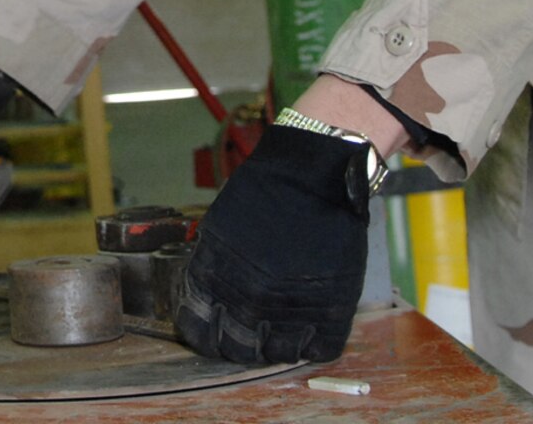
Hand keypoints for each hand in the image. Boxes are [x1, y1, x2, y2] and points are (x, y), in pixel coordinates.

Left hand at [175, 123, 369, 363]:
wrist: (312, 174)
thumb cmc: (263, 193)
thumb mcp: (217, 228)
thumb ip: (209, 268)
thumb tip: (202, 300)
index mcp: (217, 281)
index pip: (200, 334)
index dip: (206, 335)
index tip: (214, 330)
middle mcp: (251, 301)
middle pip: (238, 352)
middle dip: (240, 345)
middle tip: (250, 331)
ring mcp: (293, 308)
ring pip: (279, 356)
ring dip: (278, 347)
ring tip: (282, 326)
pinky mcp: (333, 309)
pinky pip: (320, 350)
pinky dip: (314, 344)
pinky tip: (309, 328)